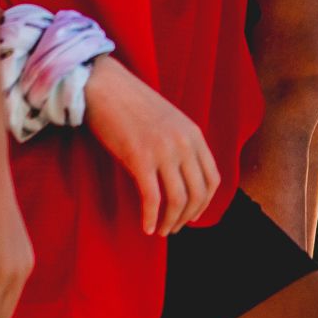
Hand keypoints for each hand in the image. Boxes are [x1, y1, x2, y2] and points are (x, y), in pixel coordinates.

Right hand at [84, 60, 220, 234]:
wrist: (105, 87)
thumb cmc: (132, 106)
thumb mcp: (169, 122)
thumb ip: (180, 146)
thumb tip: (179, 182)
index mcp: (194, 135)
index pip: (213, 179)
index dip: (204, 203)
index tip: (191, 215)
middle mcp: (184, 144)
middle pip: (198, 194)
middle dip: (186, 218)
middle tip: (172, 228)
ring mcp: (163, 151)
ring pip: (178, 200)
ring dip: (170, 222)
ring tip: (159, 231)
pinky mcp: (140, 158)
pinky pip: (152, 198)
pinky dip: (151, 218)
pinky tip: (145, 228)